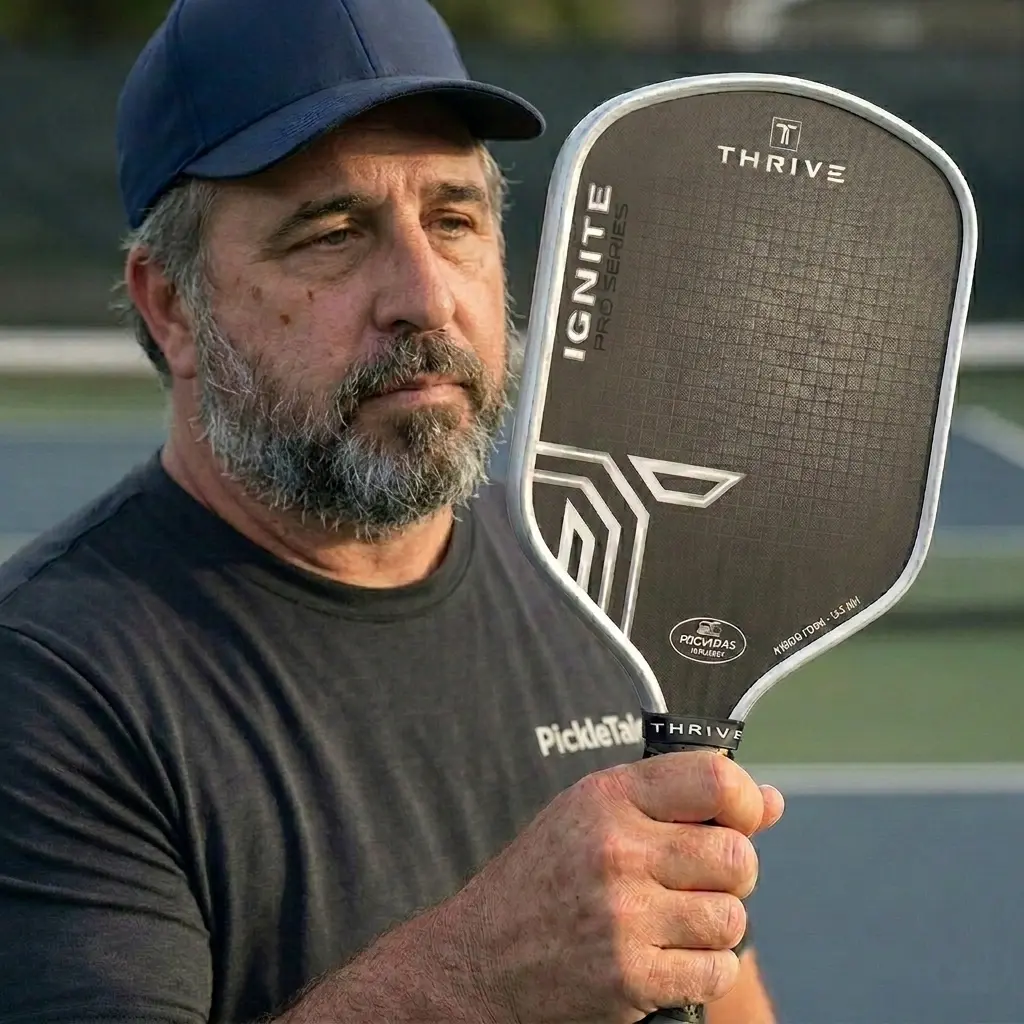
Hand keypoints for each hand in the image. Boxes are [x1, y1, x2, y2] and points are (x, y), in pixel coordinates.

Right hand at [445, 752, 783, 1023]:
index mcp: (607, 797)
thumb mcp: (594, 816)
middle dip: (731, 874)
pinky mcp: (629, 975)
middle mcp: (616, 849)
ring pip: (732, 917)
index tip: (738, 818)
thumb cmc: (541, 879)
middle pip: (737, 856)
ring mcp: (623, 914)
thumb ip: (678, 802)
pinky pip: (716, 969)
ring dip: (715, 926)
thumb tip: (769, 800)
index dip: (744, 800)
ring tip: (675, 923)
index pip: (714, 779)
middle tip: (698, 882)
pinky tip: (670, 959)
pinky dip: (705, 970)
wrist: (477, 959)